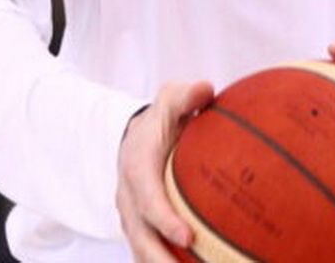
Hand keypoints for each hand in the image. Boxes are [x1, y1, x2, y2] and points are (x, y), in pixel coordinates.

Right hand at [116, 79, 216, 262]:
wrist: (138, 138)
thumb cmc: (163, 120)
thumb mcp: (171, 101)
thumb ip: (185, 96)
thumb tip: (205, 89)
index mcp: (137, 168)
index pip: (147, 199)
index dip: (164, 220)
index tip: (188, 237)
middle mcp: (129, 199)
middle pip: (140, 238)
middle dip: (161, 260)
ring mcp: (133, 218)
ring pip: (143, 252)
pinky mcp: (141, 230)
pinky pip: (151, 254)